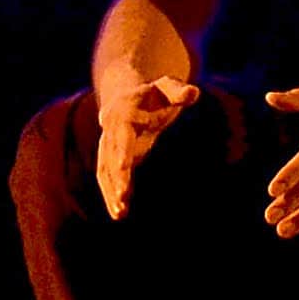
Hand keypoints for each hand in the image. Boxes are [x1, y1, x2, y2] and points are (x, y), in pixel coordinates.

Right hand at [90, 76, 198, 222]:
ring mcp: (108, 145)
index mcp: (124, 111)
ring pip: (105, 170)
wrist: (129, 96)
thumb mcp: (169, 86)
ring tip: (119, 213)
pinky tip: (120, 211)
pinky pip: (108, 177)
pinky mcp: (111, 158)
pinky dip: (112, 193)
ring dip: (111, 191)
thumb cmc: (156, 93)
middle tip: (123, 196)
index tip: (126, 165)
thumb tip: (193, 92)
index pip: (123, 131)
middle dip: (117, 176)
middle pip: (111, 155)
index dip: (123, 148)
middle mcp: (111, 129)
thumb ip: (179, 91)